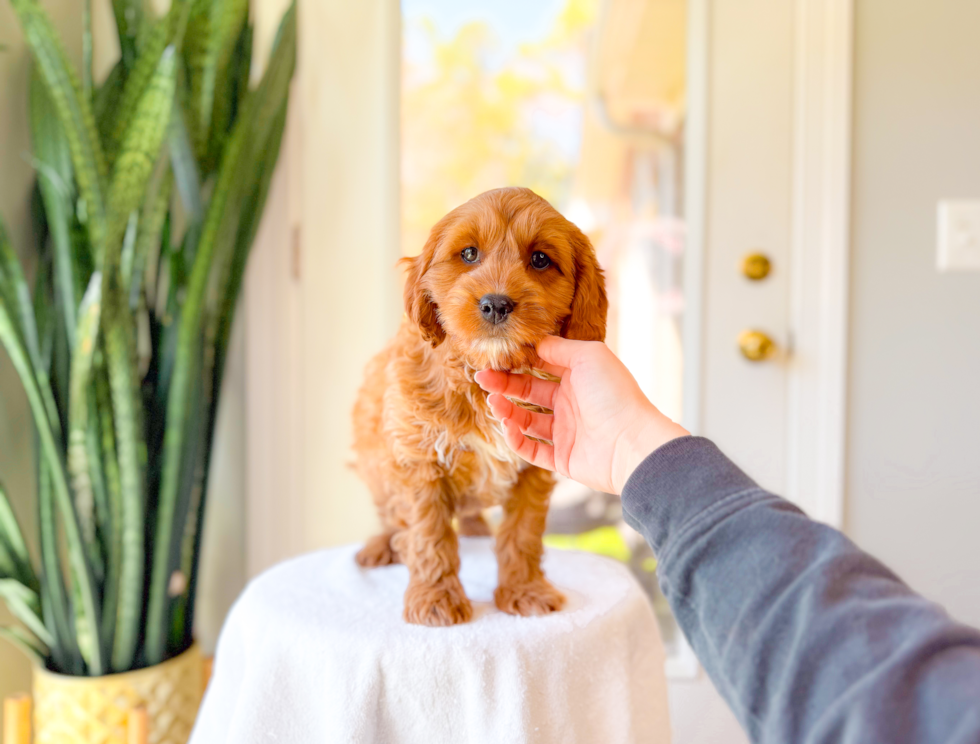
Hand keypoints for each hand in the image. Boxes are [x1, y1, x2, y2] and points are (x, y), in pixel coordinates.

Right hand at [474, 336, 688, 494]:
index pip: (541, 365)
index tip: (496, 356)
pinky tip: (507, 426)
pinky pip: (531, 449)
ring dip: (507, 411)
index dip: (519, 361)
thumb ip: (558, 347)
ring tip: (493, 402)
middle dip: (505, 385)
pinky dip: (516, 439)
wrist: (631, 443)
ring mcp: (566, 431)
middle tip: (482, 379)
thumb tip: (533, 342)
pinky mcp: (562, 458)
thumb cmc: (614, 394)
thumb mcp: (588, 356)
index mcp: (579, 377)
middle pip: (529, 392)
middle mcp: (571, 403)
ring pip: (526, 420)